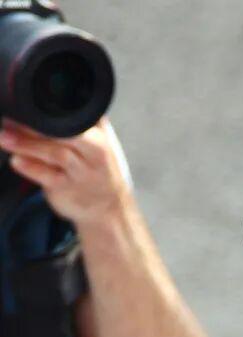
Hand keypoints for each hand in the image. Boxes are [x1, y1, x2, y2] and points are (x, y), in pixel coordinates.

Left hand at [0, 117, 129, 225]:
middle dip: (36, 126)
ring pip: (54, 153)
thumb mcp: (100, 142)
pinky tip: (16, 161)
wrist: (109, 207)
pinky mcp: (67, 188)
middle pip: (65, 133)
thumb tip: (52, 99)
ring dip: (26, 144)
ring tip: (4, 136)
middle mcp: (94, 153)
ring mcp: (82, 172)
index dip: (51, 109)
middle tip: (10, 118)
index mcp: (100, 136)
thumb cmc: (99, 169)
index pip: (77, 117)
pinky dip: (29, 167)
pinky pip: (46, 175)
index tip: (28, 104)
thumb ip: (82, 122)